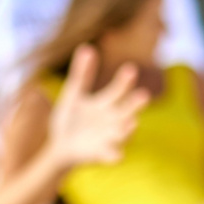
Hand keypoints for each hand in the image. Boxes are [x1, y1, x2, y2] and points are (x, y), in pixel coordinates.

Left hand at [42, 45, 145, 172]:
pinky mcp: (100, 154)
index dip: (124, 81)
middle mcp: (111, 120)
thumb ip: (82, 73)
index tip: (130, 69)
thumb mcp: (74, 94)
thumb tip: (87, 47)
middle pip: (126, 110)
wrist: (59, 146)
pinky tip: (119, 156)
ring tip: (133, 123)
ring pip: (122, 133)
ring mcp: (108, 138)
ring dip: (128, 129)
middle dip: (134, 104)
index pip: (118, 90)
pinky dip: (115, 156)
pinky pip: (111, 156)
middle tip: (143, 96)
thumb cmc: (70, 118)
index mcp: (105, 103)